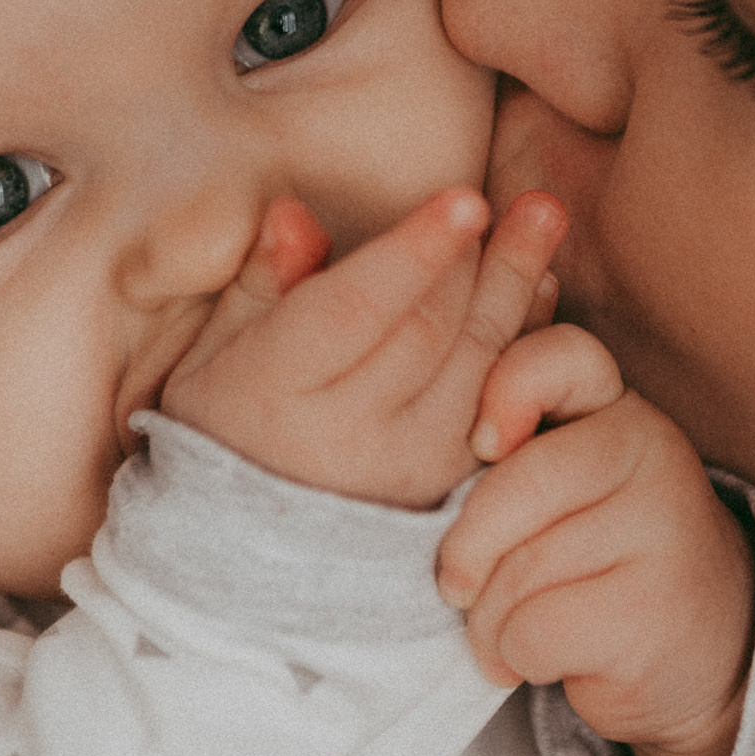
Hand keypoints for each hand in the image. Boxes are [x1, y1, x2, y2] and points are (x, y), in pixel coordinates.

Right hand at [162, 189, 565, 509]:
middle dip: (483, 260)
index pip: (354, 312)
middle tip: (531, 201)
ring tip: (543, 221)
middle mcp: (346, 438)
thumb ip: (259, 286)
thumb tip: (297, 217)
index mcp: (273, 396)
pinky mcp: (445, 488)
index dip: (413, 253)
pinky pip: (497, 403)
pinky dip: (523, 342)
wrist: (252, 555)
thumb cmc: (225, 431)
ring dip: (515, 289)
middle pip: (429, 332)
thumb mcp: (211, 358)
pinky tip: (538, 290)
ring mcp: (405, 468)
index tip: (465, 200)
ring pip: (474, 364)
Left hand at [437, 324, 754, 755]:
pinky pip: (534, 632)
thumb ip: (508, 450)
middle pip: (518, 487)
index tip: (481, 444)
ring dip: (487, 623)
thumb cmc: (591, 559)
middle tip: (460, 588)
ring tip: (510, 632)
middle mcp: (653, 453)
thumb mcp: (556, 488)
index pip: (561, 357)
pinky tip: (545, 659)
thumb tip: (464, 449)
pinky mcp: (654, 610)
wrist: (696, 646)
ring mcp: (664, 530)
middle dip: (465, 554)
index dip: (506, 389)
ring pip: (518, 572)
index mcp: (616, 408)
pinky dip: (515, 658)